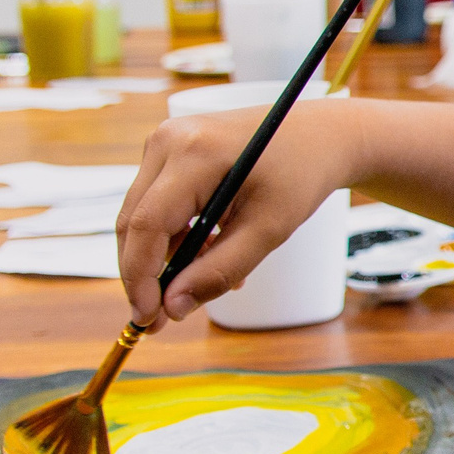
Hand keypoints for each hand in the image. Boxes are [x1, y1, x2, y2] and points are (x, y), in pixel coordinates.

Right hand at [118, 99, 360, 324]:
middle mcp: (168, 139)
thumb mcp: (268, 230)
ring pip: (143, 216)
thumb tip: (173, 307)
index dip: (140, 277)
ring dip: (169, 255)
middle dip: (146, 274)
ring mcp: (166, 140)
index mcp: (193, 153)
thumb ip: (219, 270)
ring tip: (218, 273)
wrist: (318, 135)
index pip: (146, 224)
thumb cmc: (300, 175)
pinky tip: (213, 247)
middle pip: (135, 222)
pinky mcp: (170, 150)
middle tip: (163, 317)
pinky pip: (157, 203)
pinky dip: (177, 235)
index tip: (147, 318)